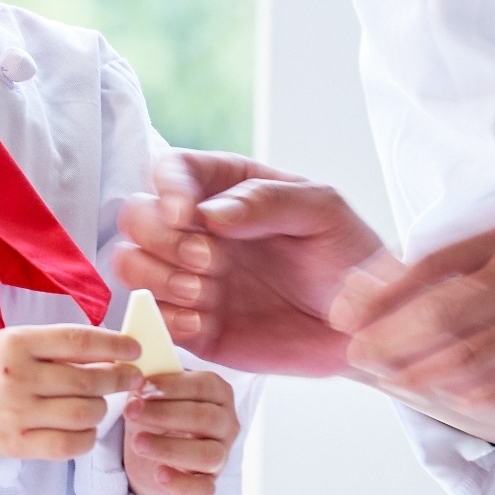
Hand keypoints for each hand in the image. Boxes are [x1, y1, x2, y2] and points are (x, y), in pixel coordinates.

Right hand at [0, 325, 141, 469]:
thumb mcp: (15, 340)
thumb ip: (57, 346)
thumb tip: (113, 350)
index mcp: (18, 342)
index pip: (80, 341)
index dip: (116, 344)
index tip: (136, 348)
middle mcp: (18, 377)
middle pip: (89, 380)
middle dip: (120, 379)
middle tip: (133, 378)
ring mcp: (16, 414)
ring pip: (85, 414)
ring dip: (102, 408)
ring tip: (100, 402)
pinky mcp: (16, 445)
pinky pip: (69, 446)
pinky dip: (86, 438)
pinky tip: (85, 429)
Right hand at [112, 151, 386, 375]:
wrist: (364, 325)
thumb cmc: (348, 255)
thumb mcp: (323, 212)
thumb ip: (267, 202)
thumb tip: (210, 214)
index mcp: (226, 188)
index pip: (170, 169)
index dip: (166, 188)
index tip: (187, 215)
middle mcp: (198, 229)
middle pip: (135, 216)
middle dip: (161, 239)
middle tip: (211, 262)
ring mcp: (190, 277)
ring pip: (130, 265)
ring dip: (158, 279)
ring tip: (208, 294)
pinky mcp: (193, 325)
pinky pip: (152, 318)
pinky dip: (166, 320)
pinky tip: (205, 322)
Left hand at [123, 369, 240, 494]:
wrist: (154, 447)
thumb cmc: (158, 409)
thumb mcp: (155, 390)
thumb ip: (151, 379)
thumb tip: (135, 372)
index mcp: (219, 393)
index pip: (204, 386)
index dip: (173, 386)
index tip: (141, 387)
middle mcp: (227, 423)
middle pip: (205, 418)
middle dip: (165, 414)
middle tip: (131, 411)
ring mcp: (221, 455)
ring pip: (207, 454)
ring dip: (170, 447)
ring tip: (137, 442)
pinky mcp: (210, 483)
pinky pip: (204, 490)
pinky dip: (182, 484)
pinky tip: (159, 474)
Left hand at [329, 203, 494, 410]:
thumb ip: (458, 248)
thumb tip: (383, 279)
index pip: (432, 262)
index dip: (380, 293)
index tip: (342, 313)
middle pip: (446, 315)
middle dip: (390, 340)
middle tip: (355, 357)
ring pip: (474, 357)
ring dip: (422, 373)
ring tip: (389, 380)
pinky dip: (471, 392)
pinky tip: (444, 393)